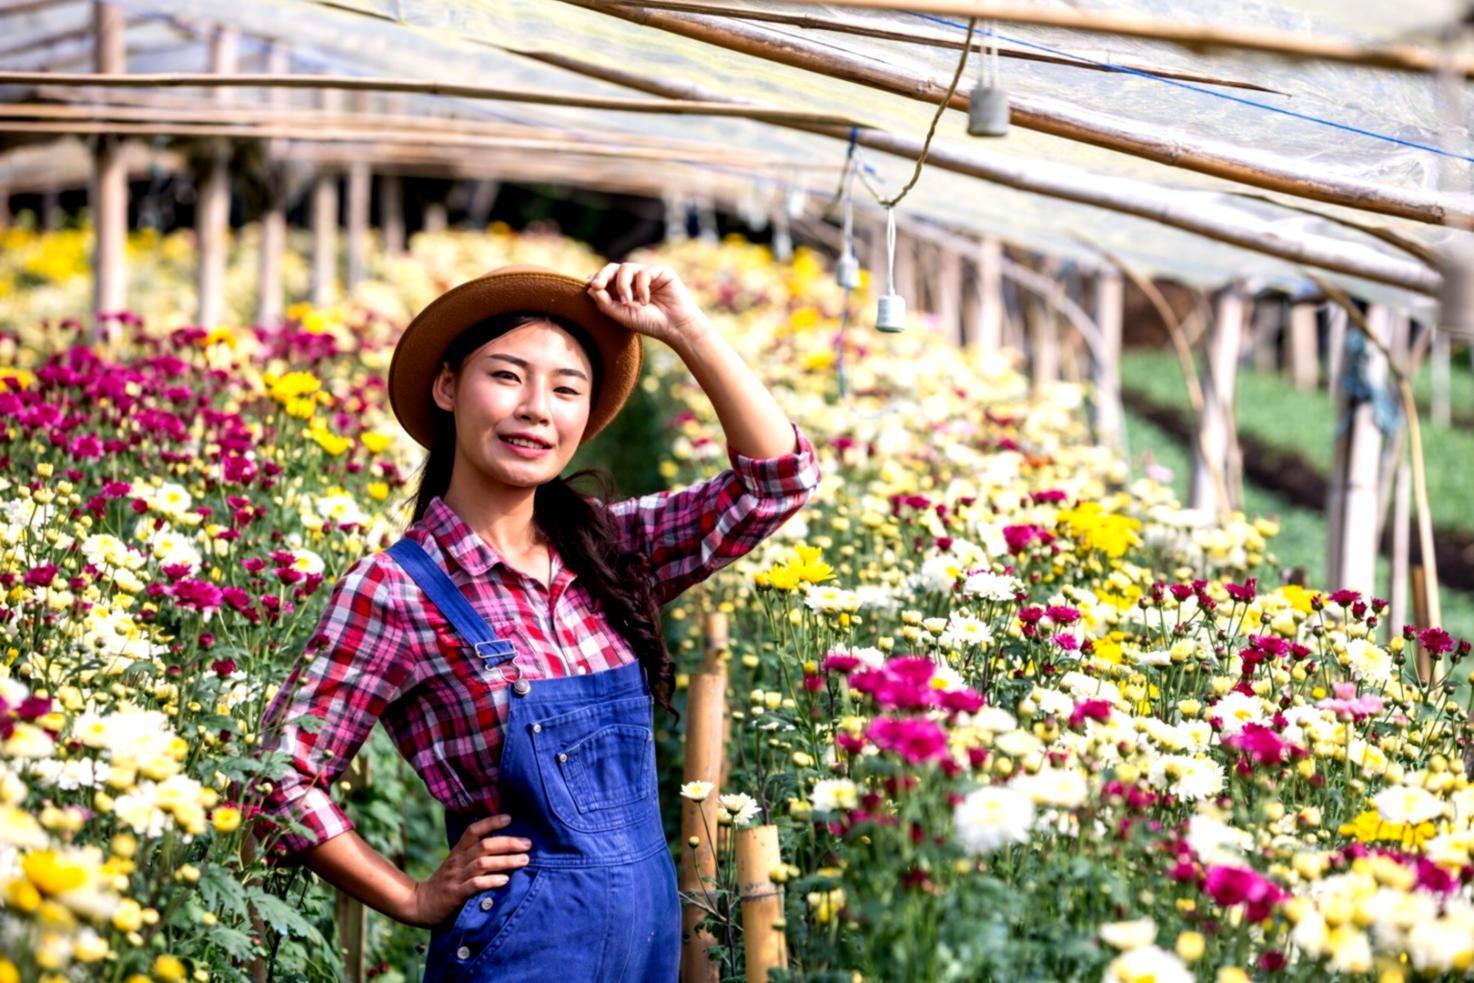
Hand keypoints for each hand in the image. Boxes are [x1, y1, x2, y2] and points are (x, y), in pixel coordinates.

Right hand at [403, 815, 529, 928]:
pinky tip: (505, 880)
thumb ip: (472, 855)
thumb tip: (501, 845)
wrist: (419, 905)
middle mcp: (457, 861)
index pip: (473, 830)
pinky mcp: (455, 895)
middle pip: (483, 846)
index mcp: (457, 852)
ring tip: (524, 860)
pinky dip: (491, 881)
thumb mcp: (455, 865)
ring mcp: (456, 878)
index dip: (490, 822)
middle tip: (528, 844)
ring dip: (505, 861)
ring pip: (482, 864)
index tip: (509, 818)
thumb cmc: (444, 883)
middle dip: (508, 843)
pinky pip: (474, 885)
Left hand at [586, 261, 707, 349]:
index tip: (592, 287)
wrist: (675, 327)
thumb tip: (590, 288)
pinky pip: (643, 272)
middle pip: (613, 268)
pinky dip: (641, 287)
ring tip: (627, 302)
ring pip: (626, 268)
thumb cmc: (649, 323)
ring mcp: (647, 274)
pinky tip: (646, 301)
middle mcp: (633, 280)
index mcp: (623, 289)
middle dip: (603, 276)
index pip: (606, 278)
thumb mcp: (623, 315)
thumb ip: (605, 303)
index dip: (597, 279)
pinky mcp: (660, 271)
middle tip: (598, 286)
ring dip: (622, 285)